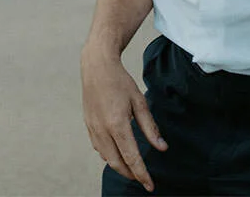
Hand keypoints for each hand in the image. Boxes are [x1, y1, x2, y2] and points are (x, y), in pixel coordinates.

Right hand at [81, 45, 166, 191]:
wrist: (96, 66)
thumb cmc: (120, 81)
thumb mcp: (140, 102)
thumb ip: (150, 128)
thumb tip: (161, 148)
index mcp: (117, 124)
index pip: (132, 157)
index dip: (142, 174)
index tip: (150, 185)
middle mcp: (102, 129)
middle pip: (117, 162)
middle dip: (130, 174)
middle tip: (143, 179)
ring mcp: (93, 127)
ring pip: (106, 157)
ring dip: (119, 166)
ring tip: (132, 169)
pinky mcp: (88, 124)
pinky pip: (98, 147)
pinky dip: (109, 155)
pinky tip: (117, 153)